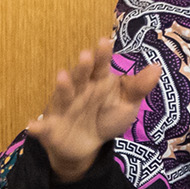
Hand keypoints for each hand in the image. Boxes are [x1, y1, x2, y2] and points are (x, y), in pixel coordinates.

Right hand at [26, 37, 162, 183]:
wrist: (88, 146)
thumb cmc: (107, 118)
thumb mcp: (126, 104)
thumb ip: (138, 88)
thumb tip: (157, 67)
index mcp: (97, 82)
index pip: (101, 67)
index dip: (102, 55)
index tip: (106, 41)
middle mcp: (79, 91)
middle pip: (80, 77)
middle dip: (82, 68)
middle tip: (86, 56)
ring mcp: (64, 108)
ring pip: (63, 97)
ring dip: (62, 88)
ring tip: (62, 77)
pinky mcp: (52, 127)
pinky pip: (43, 127)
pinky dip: (37, 127)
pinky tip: (32, 126)